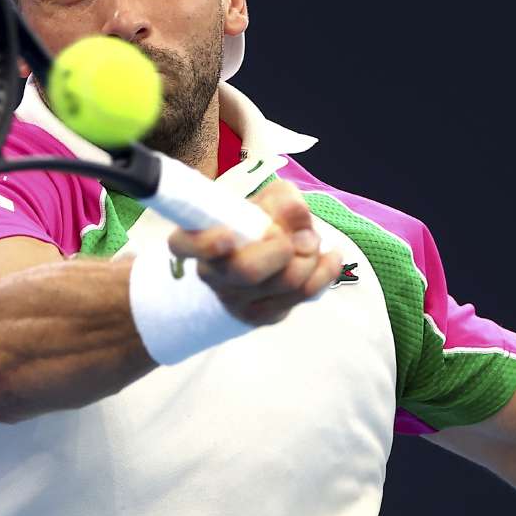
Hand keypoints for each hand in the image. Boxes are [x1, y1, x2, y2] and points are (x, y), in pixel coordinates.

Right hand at [167, 180, 342, 324]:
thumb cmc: (251, 226)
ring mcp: (236, 300)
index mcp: (195, 240)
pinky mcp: (264, 315)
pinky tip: (331, 255)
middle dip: (284, 247)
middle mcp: (211, 273)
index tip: (227, 237)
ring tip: (312, 240)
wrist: (252, 267)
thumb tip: (296, 210)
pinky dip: (326, 270)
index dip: (205, 244)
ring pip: (284, 282)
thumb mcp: (260, 202)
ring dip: (310, 255)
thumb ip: (279, 200)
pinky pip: (304, 294)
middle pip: (247, 270)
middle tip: (303, 233)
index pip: (184, 245)